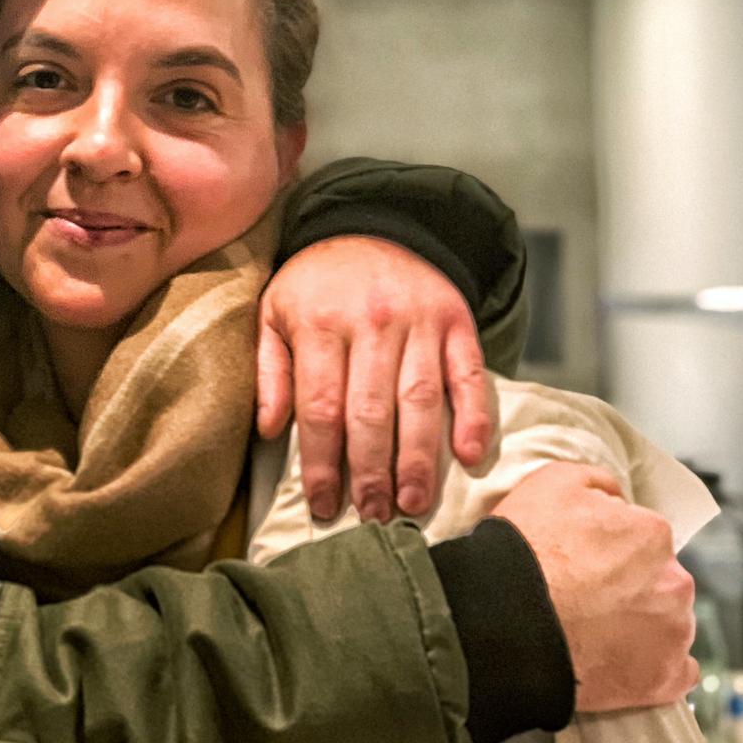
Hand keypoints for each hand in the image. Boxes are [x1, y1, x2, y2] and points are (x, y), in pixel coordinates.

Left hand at [256, 235, 491, 521]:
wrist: (374, 225)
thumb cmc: (316, 284)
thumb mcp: (273, 312)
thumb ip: (269, 370)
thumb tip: (269, 430)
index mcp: (321, 323)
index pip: (323, 408)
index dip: (323, 463)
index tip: (324, 506)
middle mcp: (373, 322)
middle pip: (373, 412)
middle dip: (371, 473)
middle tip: (373, 518)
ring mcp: (420, 321)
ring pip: (421, 400)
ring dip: (419, 459)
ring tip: (412, 503)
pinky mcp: (457, 320)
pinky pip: (469, 374)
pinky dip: (474, 416)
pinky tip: (469, 455)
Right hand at [494, 463, 698, 712]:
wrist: (506, 620)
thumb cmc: (526, 550)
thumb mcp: (551, 482)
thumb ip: (597, 482)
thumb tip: (616, 496)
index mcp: (652, 534)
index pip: (642, 537)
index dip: (610, 548)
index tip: (584, 561)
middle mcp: (675, 582)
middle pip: (659, 581)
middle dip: (631, 587)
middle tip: (586, 596)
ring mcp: (674, 634)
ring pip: (667, 624)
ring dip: (640, 625)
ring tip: (593, 631)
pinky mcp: (665, 678)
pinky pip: (673, 672)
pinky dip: (650, 667)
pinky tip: (617, 660)